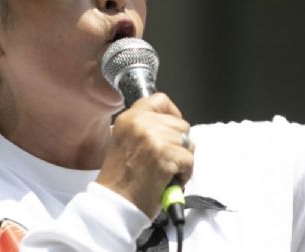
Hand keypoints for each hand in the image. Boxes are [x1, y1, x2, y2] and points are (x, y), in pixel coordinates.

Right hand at [96, 93, 194, 218]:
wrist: (115, 205)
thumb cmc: (121, 179)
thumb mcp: (125, 141)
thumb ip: (145, 128)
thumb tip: (172, 124)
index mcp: (130, 118)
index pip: (160, 100)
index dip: (172, 114)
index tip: (172, 129)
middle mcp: (141, 123)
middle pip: (181, 124)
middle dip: (179, 143)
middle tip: (165, 160)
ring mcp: (154, 139)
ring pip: (188, 142)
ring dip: (182, 160)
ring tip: (165, 171)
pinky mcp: (165, 156)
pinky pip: (189, 160)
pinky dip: (185, 173)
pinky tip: (169, 180)